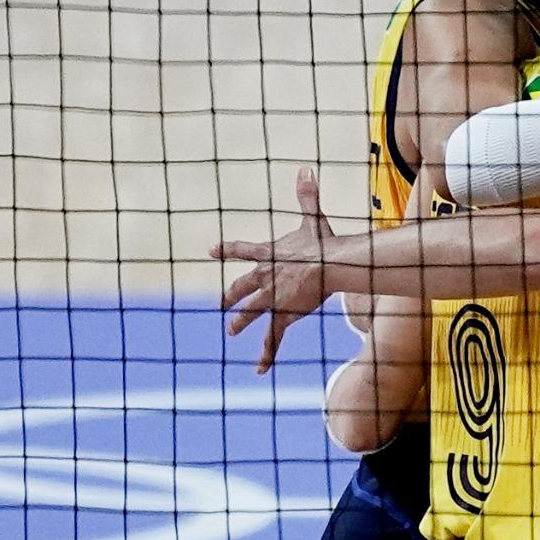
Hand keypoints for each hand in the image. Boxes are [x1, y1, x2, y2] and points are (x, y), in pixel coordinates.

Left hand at [214, 168, 338, 374]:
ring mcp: (271, 298)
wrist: (329, 266)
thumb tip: (305, 168)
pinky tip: (258, 370)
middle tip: (222, 303)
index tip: (210, 250)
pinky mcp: (282, 315)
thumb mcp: (313, 219)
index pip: (241, 250)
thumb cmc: (323, 243)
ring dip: (241, 322)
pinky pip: (272, 339)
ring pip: (250, 312)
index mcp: (270, 253)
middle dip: (231, 295)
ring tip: (231, 330)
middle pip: (242, 286)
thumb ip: (307, 195)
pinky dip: (265, 355)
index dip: (225, 250)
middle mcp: (265, 277)